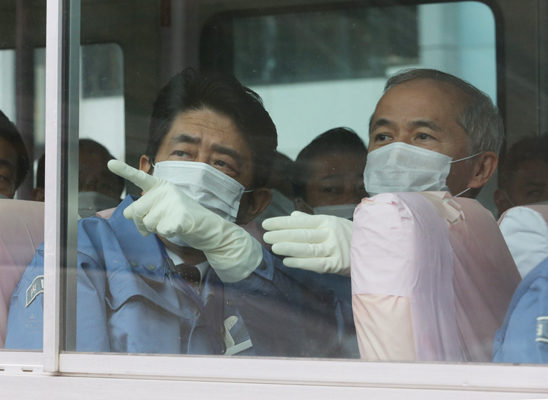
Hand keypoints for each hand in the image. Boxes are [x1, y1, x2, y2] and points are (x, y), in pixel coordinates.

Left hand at [108, 160, 262, 281]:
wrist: (208, 228)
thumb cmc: (181, 218)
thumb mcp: (161, 208)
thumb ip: (144, 208)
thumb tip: (127, 214)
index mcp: (160, 186)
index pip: (140, 178)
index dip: (124, 170)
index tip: (110, 163)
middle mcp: (166, 190)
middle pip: (136, 211)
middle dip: (140, 224)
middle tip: (153, 226)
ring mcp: (174, 202)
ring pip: (147, 224)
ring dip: (155, 230)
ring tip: (170, 225)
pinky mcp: (180, 216)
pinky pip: (161, 230)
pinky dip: (168, 233)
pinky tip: (178, 228)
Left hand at [262, 211, 352, 275]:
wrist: (375, 248)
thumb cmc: (349, 235)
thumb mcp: (331, 224)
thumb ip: (311, 221)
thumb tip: (293, 216)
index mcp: (326, 221)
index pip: (301, 222)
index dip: (283, 222)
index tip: (266, 223)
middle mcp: (330, 233)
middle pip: (303, 234)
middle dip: (282, 234)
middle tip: (266, 236)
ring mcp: (334, 249)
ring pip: (308, 248)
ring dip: (290, 247)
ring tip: (274, 247)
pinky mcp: (338, 264)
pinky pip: (317, 263)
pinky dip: (302, 263)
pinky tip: (288, 261)